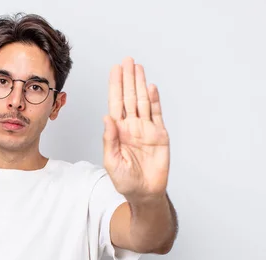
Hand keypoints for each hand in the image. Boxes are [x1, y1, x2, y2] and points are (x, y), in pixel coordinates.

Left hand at [103, 57, 169, 201]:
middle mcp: (131, 126)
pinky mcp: (159, 135)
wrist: (145, 192)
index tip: (115, 70)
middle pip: (129, 97)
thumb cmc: (125, 181)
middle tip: (127, 60)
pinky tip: (150, 87)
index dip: (115, 86)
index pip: (115, 103)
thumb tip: (106, 118)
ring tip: (138, 67)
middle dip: (128, 78)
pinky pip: (156, 114)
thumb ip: (109, 140)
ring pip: (142, 101)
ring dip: (140, 84)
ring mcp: (146, 129)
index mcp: (117, 131)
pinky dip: (154, 100)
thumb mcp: (112, 162)